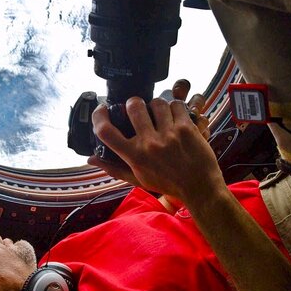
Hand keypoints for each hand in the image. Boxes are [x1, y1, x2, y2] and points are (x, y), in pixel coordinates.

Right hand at [87, 80, 222, 205]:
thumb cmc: (167, 184)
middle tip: (137, 108)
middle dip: (134, 103)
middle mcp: (149, 144)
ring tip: (159, 113)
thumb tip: (91, 158)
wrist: (199, 188)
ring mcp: (168, 135)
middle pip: (133, 107)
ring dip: (156, 105)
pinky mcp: (186, 129)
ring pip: (156, 102)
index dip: (98, 116)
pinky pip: (176, 105)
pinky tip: (175, 116)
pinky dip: (175, 108)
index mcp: (134, 156)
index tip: (101, 110)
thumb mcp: (137, 179)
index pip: (106, 132)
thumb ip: (113, 168)